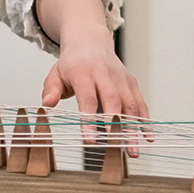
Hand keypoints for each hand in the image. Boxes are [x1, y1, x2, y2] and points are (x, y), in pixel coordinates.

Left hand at [33, 0, 150, 155]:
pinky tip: (147, 137)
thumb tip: (46, 104)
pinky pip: (140, 103)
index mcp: (84, 72)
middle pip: (113, 101)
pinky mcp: (131, 83)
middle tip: (116, 146)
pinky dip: (145, 121)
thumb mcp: (56, 73)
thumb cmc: (72, 63)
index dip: (89, 120)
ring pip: (130, 105)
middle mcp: (105, 75)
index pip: (87, 99)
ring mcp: (121, 79)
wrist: (90, 41)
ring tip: (132, 151)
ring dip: (133, 129)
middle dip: (116, 126)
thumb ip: (50, 89)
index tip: (90, 140)